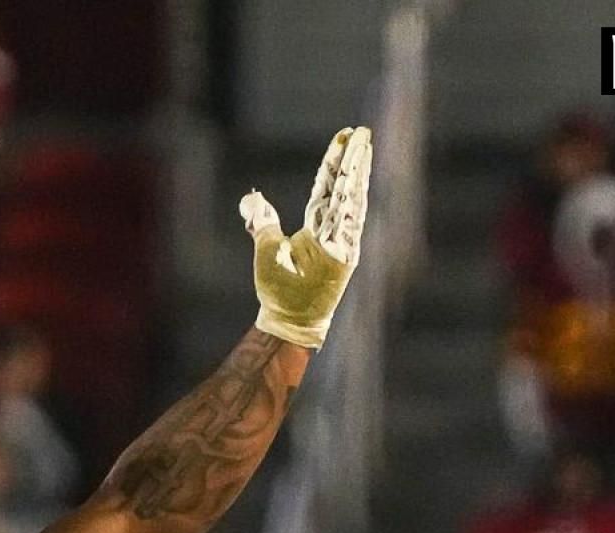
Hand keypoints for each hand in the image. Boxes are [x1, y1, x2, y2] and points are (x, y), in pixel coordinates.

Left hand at [239, 125, 371, 349]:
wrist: (285, 317)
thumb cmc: (278, 288)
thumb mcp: (266, 246)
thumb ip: (262, 220)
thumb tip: (251, 197)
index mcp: (317, 227)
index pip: (328, 187)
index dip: (334, 161)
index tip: (343, 136)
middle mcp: (333, 232)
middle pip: (344, 188)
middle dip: (352, 160)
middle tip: (360, 132)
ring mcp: (341, 243)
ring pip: (350, 201)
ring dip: (356, 175)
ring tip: (363, 148)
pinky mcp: (344, 258)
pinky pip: (349, 226)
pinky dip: (352, 205)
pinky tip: (357, 183)